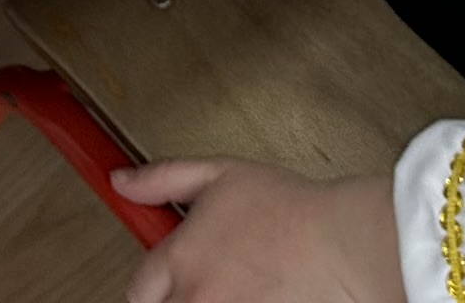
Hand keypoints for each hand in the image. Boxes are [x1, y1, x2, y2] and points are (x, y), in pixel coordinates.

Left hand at [118, 159, 403, 302]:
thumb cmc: (290, 210)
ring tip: (239, 289)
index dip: (150, 288)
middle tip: (208, 286)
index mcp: (181, 259)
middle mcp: (196, 299)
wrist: (343, 245)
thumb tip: (121, 181)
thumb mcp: (219, 174)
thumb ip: (162, 178)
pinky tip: (260, 295)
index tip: (165, 284)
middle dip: (178, 300)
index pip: (137, 293)